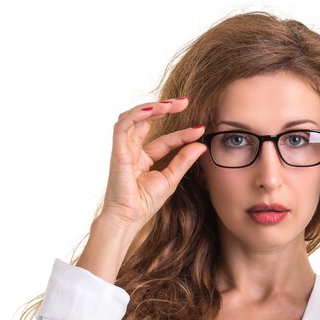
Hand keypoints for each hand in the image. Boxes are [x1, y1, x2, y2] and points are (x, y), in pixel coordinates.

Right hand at [101, 97, 206, 228]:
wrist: (129, 218)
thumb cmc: (145, 203)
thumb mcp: (171, 178)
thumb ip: (184, 160)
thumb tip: (201, 145)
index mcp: (144, 158)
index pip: (165, 140)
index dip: (183, 133)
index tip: (201, 128)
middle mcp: (132, 150)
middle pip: (147, 121)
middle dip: (165, 108)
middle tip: (185, 102)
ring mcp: (124, 149)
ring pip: (134, 118)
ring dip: (152, 108)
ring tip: (172, 104)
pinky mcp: (117, 150)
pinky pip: (123, 125)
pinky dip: (137, 114)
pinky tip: (153, 110)